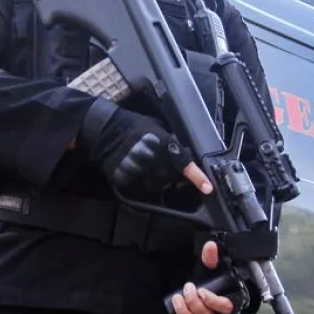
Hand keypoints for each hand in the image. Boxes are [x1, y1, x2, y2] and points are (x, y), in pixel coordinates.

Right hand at [79, 100, 198, 194]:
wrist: (105, 129)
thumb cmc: (133, 125)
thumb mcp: (157, 128)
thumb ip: (170, 143)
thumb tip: (184, 156)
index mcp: (162, 143)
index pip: (184, 164)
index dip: (197, 177)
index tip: (208, 188)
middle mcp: (151, 159)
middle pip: (170, 178)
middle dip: (169, 174)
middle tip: (159, 164)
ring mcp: (137, 170)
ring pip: (155, 186)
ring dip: (155, 180)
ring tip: (145, 165)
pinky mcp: (124, 178)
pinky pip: (139, 189)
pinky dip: (140, 183)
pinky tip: (135, 170)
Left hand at [170, 240, 238, 313]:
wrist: (215, 291)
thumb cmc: (217, 282)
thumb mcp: (215, 269)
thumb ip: (212, 258)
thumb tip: (210, 246)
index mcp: (229, 300)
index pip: (225, 306)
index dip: (213, 301)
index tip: (202, 291)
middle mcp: (219, 313)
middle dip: (193, 301)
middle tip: (187, 288)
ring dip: (185, 311)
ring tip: (177, 298)